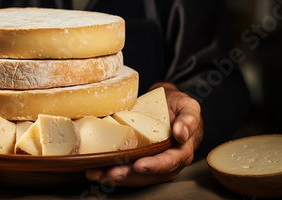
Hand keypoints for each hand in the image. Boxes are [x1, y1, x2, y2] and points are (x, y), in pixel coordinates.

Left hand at [85, 82, 202, 186]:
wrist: (166, 105)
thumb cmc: (178, 107)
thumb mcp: (188, 106)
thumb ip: (189, 119)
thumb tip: (182, 134)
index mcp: (181, 152)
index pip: (168, 162)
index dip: (154, 165)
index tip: (139, 165)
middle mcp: (165, 162)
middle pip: (146, 175)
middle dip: (127, 175)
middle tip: (110, 173)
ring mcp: (149, 163)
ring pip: (132, 175)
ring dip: (112, 176)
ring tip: (95, 173)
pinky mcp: (135, 160)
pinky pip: (122, 169)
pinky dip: (107, 171)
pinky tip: (93, 170)